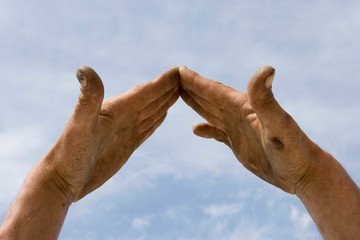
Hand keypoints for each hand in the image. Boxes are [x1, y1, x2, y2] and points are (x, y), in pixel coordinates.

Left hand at [47, 66, 179, 201]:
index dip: (163, 82)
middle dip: (168, 88)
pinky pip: (146, 127)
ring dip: (165, 101)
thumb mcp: (79, 127)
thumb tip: (84, 69)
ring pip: (150, 111)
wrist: (62, 179)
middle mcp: (122, 116)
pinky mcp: (126, 145)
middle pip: (151, 98)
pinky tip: (162, 114)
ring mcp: (125, 131)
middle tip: (187, 77)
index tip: (180, 70)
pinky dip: (156, 119)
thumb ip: (87, 99)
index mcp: (116, 109)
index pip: (145, 91)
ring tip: (179, 92)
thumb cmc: (68, 155)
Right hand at [179, 66, 323, 193]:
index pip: (215, 90)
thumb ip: (266, 100)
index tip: (179, 70)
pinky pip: (217, 133)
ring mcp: (238, 129)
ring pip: (211, 112)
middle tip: (172, 78)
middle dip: (191, 88)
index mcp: (245, 106)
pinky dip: (206, 129)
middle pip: (209, 98)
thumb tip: (267, 68)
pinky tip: (196, 129)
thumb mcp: (278, 125)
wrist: (302, 173)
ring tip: (180, 94)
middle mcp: (239, 114)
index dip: (196, 81)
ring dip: (196, 103)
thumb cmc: (293, 150)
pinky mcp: (238, 143)